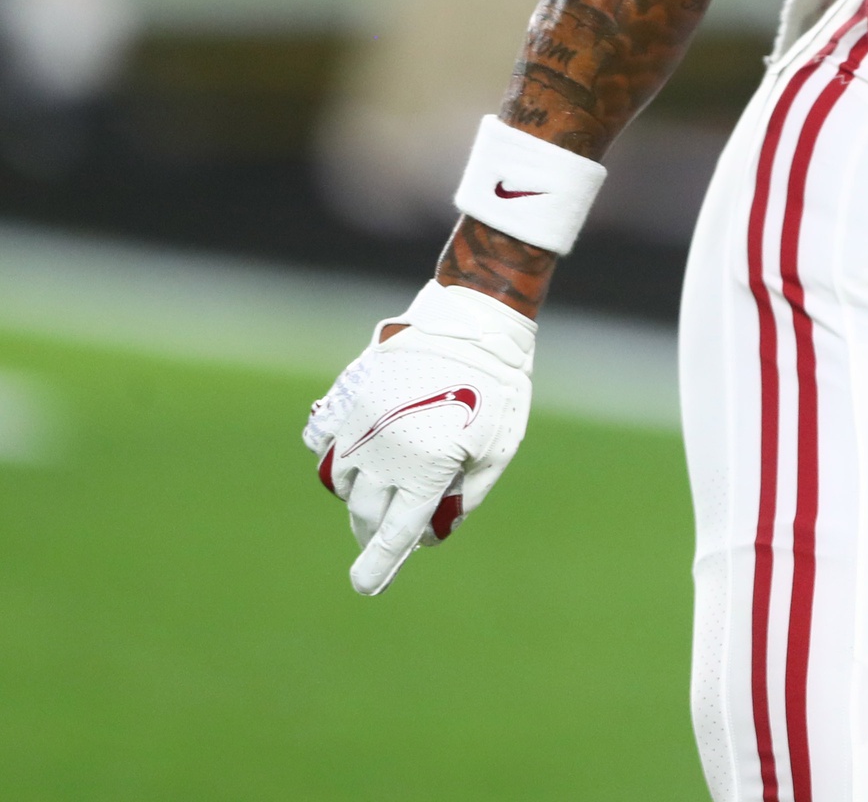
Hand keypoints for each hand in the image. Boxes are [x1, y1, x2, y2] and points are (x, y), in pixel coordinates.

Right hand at [303, 280, 535, 593]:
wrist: (472, 325)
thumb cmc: (497, 389)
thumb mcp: (498, 449)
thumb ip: (466, 495)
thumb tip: (435, 529)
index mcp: (427, 472)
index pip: (396, 534)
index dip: (379, 566)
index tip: (365, 588)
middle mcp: (386, 455)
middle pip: (369, 514)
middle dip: (375, 533)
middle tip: (381, 541)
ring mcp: (361, 428)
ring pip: (345, 483)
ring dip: (360, 497)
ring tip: (381, 493)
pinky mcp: (348, 402)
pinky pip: (325, 446)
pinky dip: (336, 460)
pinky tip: (356, 460)